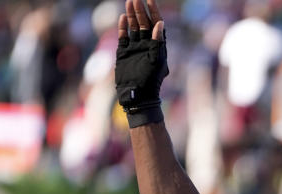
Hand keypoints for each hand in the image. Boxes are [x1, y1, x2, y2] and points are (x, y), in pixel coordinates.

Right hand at [116, 0, 167, 127]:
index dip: (153, 12)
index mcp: (157, 46)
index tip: (149, 0)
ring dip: (131, 16)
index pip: (157, 24)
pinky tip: (122, 18)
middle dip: (140, 11)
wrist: (137, 95)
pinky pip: (123, 37)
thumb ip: (158, 42)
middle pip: (144, 23)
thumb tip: (160, 24)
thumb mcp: (156, 61)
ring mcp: (135, 48)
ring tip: (128, 3)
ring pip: (133, 28)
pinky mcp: (124, 53)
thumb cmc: (150, 81)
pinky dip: (123, 28)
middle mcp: (147, 45)